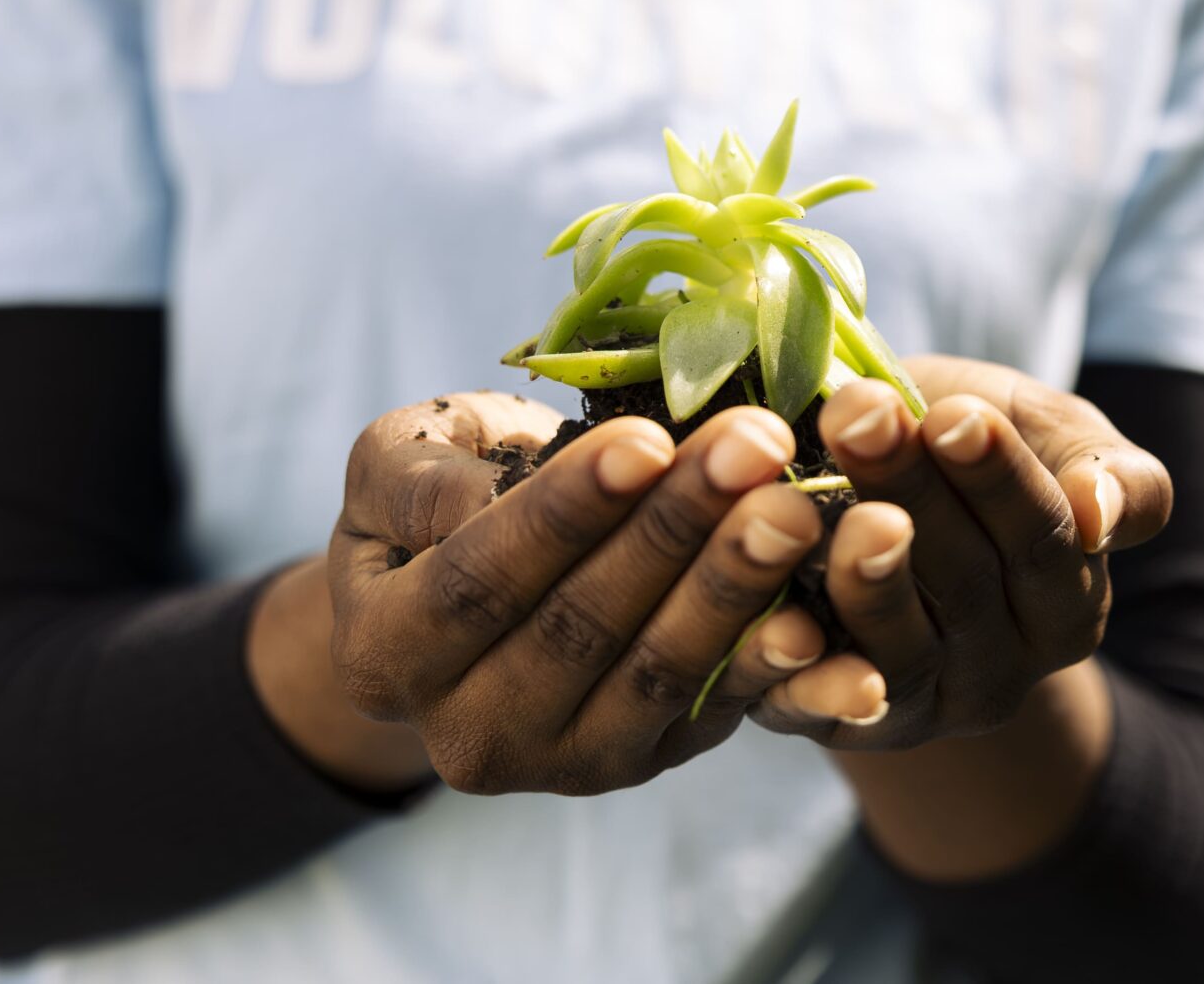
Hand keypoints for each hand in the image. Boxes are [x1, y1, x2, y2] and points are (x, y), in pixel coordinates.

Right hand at [327, 391, 834, 795]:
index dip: (567, 512)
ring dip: (733, 589)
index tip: (649, 439)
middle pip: (581, 629)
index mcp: (384, 654)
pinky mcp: (645, 763)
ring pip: (655, 676)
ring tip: (795, 509)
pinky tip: (819, 618)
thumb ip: (420, 480)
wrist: (480, 581)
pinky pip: (712, 714)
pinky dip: (769, 670)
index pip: (482, 580)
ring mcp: (561, 763)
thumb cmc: (437, 497)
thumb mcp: (395, 462)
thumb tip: (487, 497)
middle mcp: (465, 734)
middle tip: (757, 451)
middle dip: (675, 532)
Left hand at [749, 357, 1173, 748]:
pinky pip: (818, 707)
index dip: (1000, 479)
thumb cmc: (968, 449)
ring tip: (829, 510)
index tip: (954, 416)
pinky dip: (801, 674)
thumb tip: (1100, 511)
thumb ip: (1114, 474)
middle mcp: (1004, 671)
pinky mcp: (839, 727)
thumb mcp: (1054, 438)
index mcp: (1067, 606)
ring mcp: (923, 706)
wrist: (872, 496)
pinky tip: (778, 624)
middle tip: (861, 415)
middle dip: (912, 490)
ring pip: (898, 650)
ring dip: (863, 578)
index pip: (1044, 542)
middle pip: (965, 584)